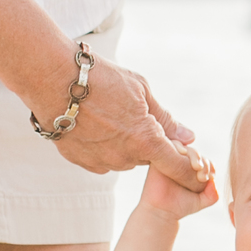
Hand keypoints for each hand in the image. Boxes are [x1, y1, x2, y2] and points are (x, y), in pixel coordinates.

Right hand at [46, 52, 211, 191]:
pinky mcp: (81, 161)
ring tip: (110, 116)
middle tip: (138, 117)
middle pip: (149, 159)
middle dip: (150, 144)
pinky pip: (102, 160)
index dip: (191, 171)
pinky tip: (94, 125)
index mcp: (146, 141)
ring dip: (125, 145)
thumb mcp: (141, 90)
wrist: (54, 79)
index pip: (178, 168)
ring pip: (125, 159)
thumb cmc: (101, 79)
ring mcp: (101, 162)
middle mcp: (124, 158)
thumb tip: (188, 137)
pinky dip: (104, 147)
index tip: (197, 170)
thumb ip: (165, 118)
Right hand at [138, 155, 218, 219]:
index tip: (210, 178)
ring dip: (193, 154)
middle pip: (195, 153)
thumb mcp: (201, 201)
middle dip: (202, 161)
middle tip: (202, 176)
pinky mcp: (158, 157)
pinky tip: (182, 155)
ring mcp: (170, 158)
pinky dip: (177, 147)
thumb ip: (212, 195)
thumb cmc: (180, 206)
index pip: (205, 161)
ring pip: (184, 148)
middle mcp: (182, 161)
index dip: (210, 167)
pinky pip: (169, 145)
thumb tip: (214, 183)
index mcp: (194, 169)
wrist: (161, 212)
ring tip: (196, 167)